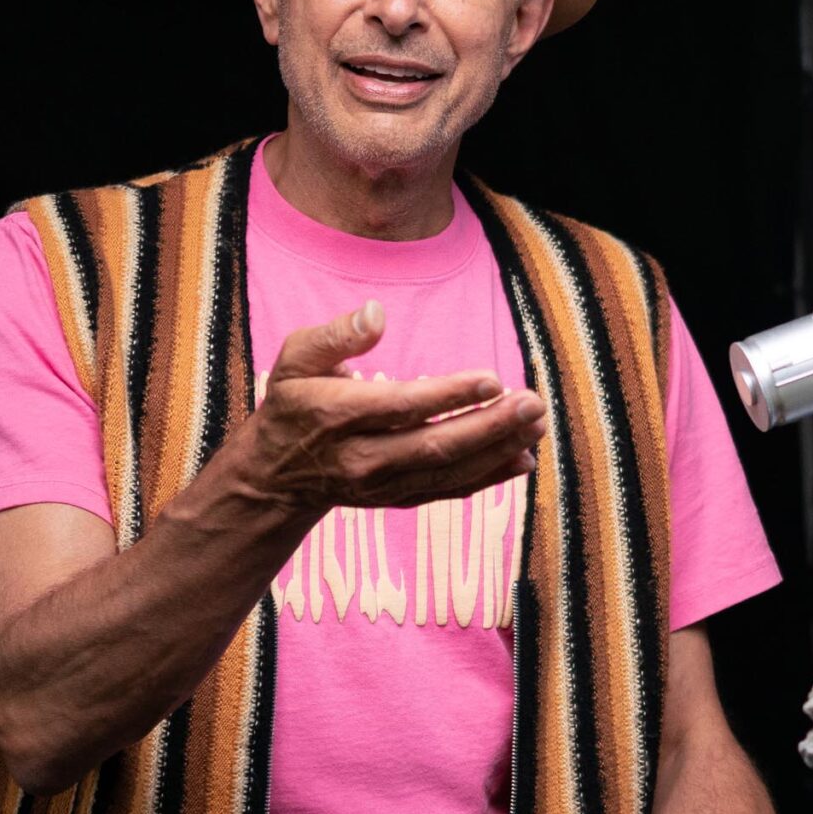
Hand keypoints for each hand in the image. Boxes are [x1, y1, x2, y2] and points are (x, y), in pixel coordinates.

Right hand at [234, 301, 544, 514]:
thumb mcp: (295, 359)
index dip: (448, 395)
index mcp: (337, 415)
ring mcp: (381, 485)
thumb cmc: (293, 403)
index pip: (400, 406)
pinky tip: (523, 459)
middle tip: (533, 403)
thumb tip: (377, 313)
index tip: (492, 380)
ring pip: (447, 473)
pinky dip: (488, 479)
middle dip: (488, 427)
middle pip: (433, 446)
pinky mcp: (397, 500)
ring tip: (538, 425)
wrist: (274, 476)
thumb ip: (334, 336)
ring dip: (498, 451)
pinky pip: (448, 492)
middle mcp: (361, 458)